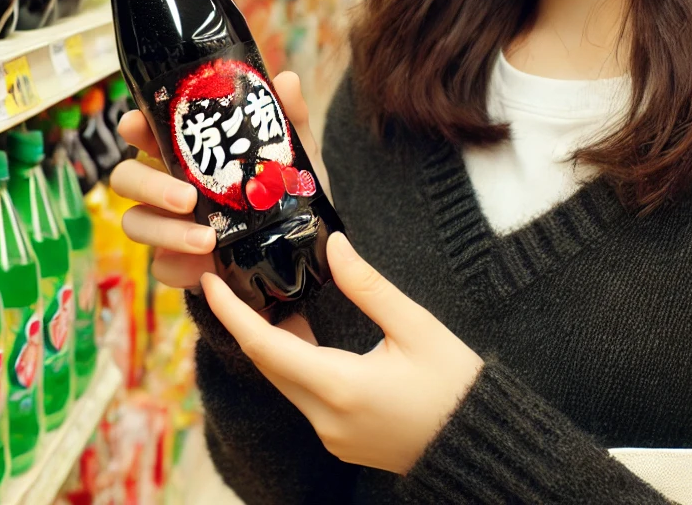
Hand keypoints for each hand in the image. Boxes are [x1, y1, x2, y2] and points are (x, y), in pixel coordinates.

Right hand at [110, 71, 321, 290]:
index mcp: (182, 153)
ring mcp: (164, 226)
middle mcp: (164, 185)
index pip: (143, 132)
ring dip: (167, 232)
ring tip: (208, 240)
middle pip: (126, 178)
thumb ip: (289, 120)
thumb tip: (286, 80)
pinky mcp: (174, 263)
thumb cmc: (280, 191)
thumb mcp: (292, 155)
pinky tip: (206, 267)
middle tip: (187, 198)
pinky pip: (161, 266)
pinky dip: (180, 265)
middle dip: (149, 185)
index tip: (134, 123)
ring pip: (135, 223)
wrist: (295, 249)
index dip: (133, 125)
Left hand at [199, 232, 483, 474]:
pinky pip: (303, 397)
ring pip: (284, 382)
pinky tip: (302, 334)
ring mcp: (331, 436)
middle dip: (244, 323)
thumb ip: (369, 286)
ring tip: (266, 298)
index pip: (265, 346)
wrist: (481, 446)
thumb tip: (333, 245)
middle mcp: (325, 418)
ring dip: (272, 344)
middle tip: (231, 280)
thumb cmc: (456, 385)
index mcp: (339, 386)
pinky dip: (294, 364)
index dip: (231, 312)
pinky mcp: (341, 441)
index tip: (210, 280)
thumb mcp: (417, 327)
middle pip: (268, 365)